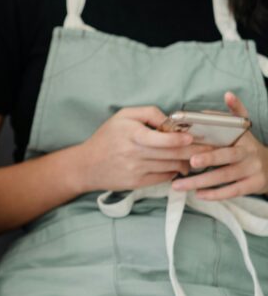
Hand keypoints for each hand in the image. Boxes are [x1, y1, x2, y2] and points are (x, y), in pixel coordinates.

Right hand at [73, 107, 210, 192]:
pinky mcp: (137, 183)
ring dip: (187, 162)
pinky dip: (174, 172)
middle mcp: (134, 153)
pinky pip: (164, 177)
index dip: (180, 140)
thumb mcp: (122, 116)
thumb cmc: (106, 138)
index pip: (161, 139)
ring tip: (196, 158)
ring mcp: (136, 170)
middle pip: (172, 154)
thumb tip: (172, 121)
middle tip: (210, 149)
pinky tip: (177, 166)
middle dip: (195, 152)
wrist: (86, 166)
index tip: (192, 138)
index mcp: (131, 134)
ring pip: (172, 166)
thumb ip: (148, 113)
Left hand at [171, 92, 267, 199]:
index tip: (190, 139)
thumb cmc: (247, 147)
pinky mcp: (253, 185)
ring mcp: (252, 171)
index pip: (228, 135)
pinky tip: (198, 195)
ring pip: (224, 177)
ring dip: (201, 182)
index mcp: (242, 138)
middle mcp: (248, 154)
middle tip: (190, 162)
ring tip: (178, 185)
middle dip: (209, 159)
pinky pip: (232, 191)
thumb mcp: (245, 130)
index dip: (211, 136)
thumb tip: (227, 94)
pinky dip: (215, 194)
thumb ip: (234, 114)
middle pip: (227, 157)